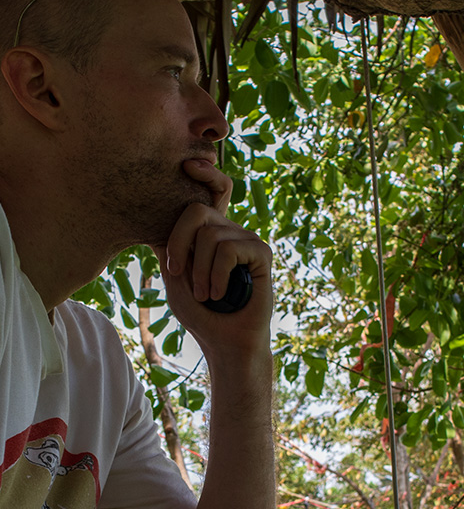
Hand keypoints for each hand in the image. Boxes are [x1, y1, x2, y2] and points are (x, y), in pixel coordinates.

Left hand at [153, 160, 272, 354]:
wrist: (227, 342)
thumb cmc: (202, 314)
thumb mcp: (175, 276)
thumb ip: (169, 246)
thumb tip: (155, 216)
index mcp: (210, 233)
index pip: (211, 192)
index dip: (205, 174)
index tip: (188, 165)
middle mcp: (230, 231)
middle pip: (197, 210)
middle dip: (179, 241)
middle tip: (177, 272)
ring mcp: (248, 240)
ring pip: (210, 234)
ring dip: (199, 271)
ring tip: (205, 295)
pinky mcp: (262, 253)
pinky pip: (228, 250)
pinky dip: (217, 276)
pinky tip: (221, 294)